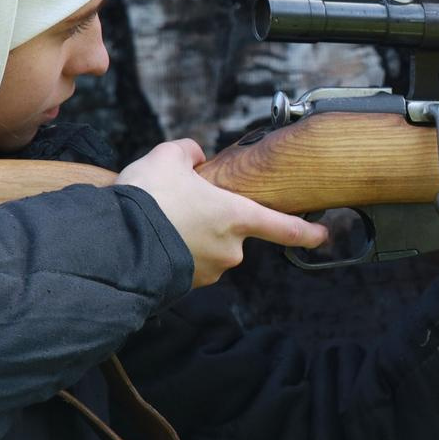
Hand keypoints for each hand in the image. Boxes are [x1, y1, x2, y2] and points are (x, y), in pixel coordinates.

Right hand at [117, 139, 328, 288]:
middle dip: (211, 220)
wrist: (116, 241)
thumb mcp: (167, 157)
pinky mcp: (184, 286)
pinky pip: (185, 264)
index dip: (306, 233)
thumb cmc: (150, 198)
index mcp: (237, 217)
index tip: (322, 236)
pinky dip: (174, 252)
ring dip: (190, 236)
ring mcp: (208, 271)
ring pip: (207, 248)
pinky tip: (152, 238)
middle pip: (231, 233)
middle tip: (180, 204)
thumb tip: (194, 157)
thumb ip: (188, 153)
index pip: (284, 228)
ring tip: (160, 220)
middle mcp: (230, 250)